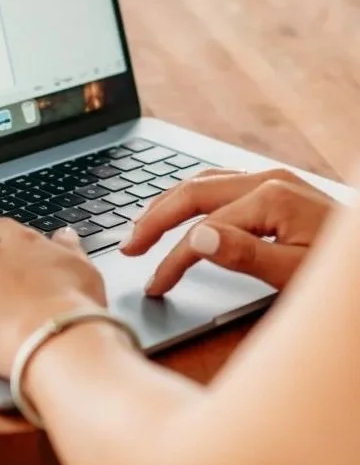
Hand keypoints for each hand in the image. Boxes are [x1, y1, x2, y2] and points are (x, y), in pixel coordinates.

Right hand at [121, 168, 335, 295]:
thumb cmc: (344, 280)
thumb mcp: (297, 276)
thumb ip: (244, 255)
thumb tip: (194, 238)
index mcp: (269, 197)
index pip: (200, 229)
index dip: (171, 260)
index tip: (154, 286)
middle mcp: (267, 179)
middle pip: (190, 192)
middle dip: (153, 219)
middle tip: (126, 248)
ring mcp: (273, 178)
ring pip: (202, 182)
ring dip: (167, 204)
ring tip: (142, 228)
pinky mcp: (279, 186)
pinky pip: (220, 183)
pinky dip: (192, 197)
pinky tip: (181, 210)